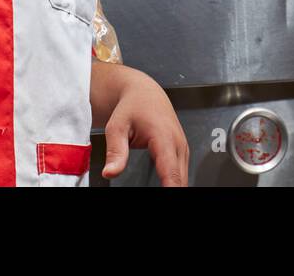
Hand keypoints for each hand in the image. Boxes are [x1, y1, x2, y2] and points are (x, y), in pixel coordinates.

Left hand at [101, 68, 188, 185]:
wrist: (144, 92)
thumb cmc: (132, 107)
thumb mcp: (117, 127)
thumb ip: (115, 152)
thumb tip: (110, 173)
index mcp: (163, 137)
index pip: (171, 172)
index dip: (170, 189)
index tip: (166, 196)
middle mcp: (177, 143)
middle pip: (181, 179)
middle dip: (172, 191)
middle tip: (156, 200)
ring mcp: (182, 147)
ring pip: (183, 178)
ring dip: (174, 187)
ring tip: (161, 190)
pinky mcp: (182, 151)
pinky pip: (182, 173)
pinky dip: (175, 182)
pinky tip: (166, 188)